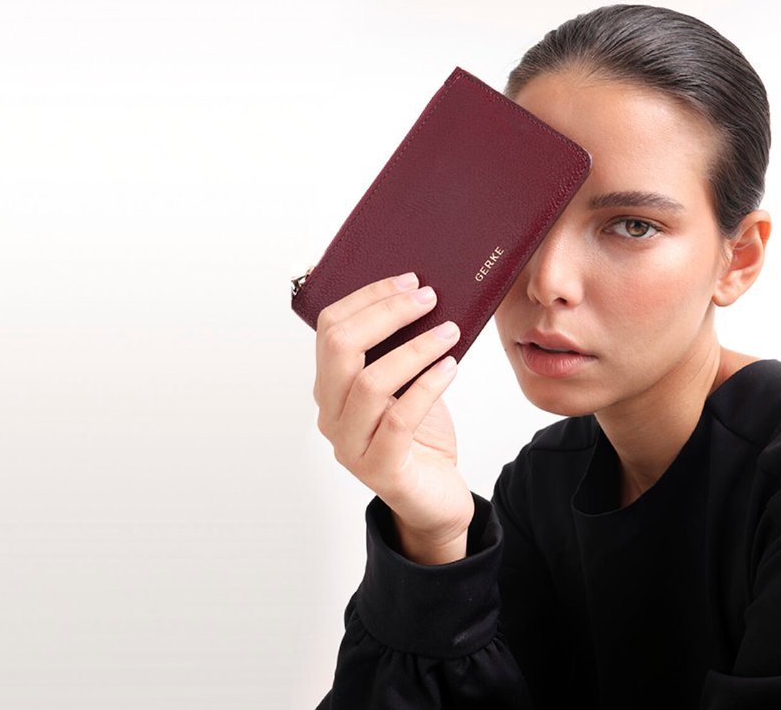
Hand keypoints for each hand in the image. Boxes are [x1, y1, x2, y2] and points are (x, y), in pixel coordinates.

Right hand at [312, 271, 473, 564]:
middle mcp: (331, 414)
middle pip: (340, 348)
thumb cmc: (419, 438)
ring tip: (449, 331)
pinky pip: (400, 418)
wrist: (434, 499)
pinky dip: (427, 386)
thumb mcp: (406, 385)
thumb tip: (423, 299)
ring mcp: (350, 444)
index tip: (408, 280)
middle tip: (427, 298)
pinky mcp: (380, 469)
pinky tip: (450, 367)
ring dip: (414, 348)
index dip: (368, 298)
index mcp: (330, 387)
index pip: (330, 329)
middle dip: (386, 314)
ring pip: (370, 382)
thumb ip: (400, 351)